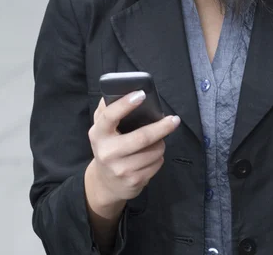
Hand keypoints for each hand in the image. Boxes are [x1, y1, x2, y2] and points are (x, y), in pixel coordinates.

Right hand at [85, 91, 180, 209]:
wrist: (105, 183)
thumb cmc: (107, 146)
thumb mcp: (101, 128)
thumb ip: (106, 109)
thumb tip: (120, 89)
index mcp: (98, 133)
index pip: (110, 116)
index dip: (125, 104)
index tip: (141, 94)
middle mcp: (107, 152)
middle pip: (142, 137)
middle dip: (162, 127)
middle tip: (174, 119)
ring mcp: (121, 169)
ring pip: (154, 151)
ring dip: (161, 143)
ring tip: (158, 139)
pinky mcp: (134, 181)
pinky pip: (156, 164)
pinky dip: (159, 156)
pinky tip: (152, 155)